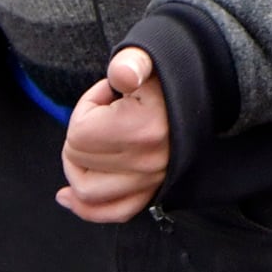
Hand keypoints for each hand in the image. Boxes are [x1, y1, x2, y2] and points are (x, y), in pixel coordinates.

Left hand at [56, 46, 170, 222]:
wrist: (203, 94)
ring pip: (87, 191)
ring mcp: (151, 181)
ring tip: (86, 145)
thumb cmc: (168, 76)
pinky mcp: (153, 192)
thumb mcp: (148, 59)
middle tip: (103, 113)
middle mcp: (148, 162)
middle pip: (78, 160)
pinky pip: (113, 212)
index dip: (86, 108)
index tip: (108, 93)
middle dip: (80, 133)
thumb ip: (131, 63)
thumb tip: (123, 76)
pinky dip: (85, 208)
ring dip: (76, 169)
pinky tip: (67, 196)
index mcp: (144, 129)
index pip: (80, 132)